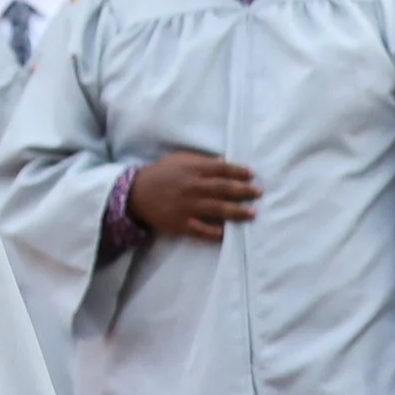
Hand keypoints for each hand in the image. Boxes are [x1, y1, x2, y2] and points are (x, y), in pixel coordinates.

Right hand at [125, 151, 259, 239]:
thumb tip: (224, 162)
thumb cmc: (161, 174)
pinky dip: (215, 232)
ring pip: (217, 209)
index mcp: (191, 169)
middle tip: (259, 193)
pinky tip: (228, 234)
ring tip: (252, 213)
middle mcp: (191, 187)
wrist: (136, 193)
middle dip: (243, 191)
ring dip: (237, 211)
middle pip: (223, 189)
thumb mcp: (179, 160)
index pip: (220, 169)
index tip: (252, 174)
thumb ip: (201, 161)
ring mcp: (186, 206)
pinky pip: (202, 230)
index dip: (238, 171)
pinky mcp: (181, 223)